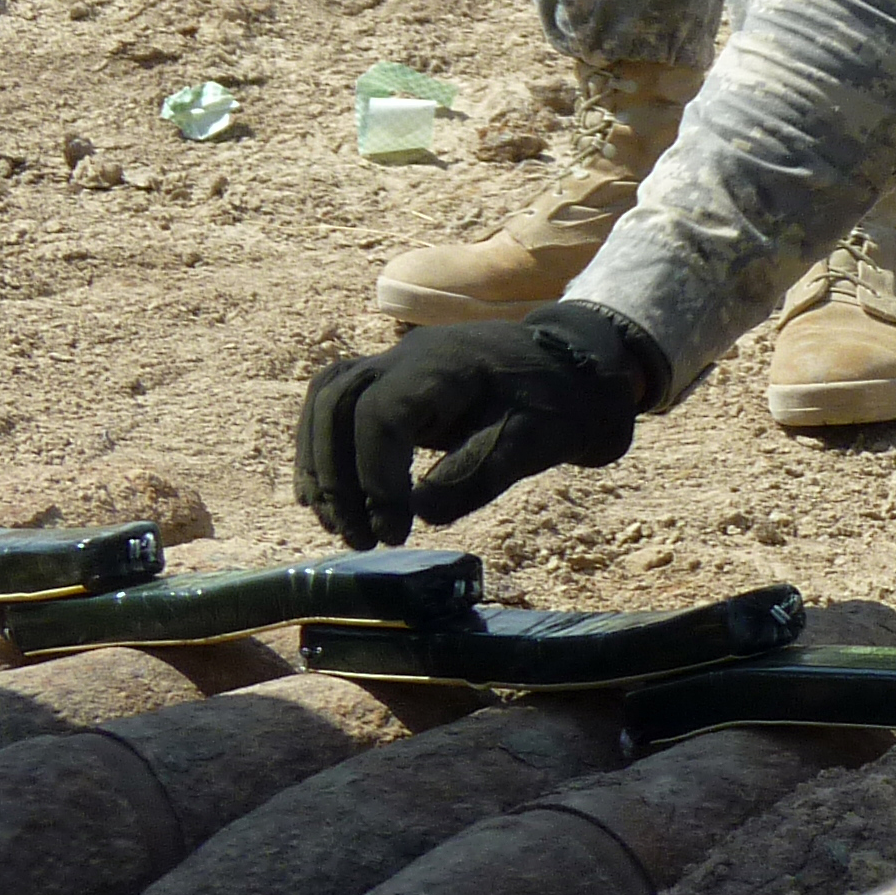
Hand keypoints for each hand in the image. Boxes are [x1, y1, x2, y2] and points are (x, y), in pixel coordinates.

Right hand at [294, 304, 660, 549]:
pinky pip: (337, 407)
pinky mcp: (392, 384)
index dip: (375, 477)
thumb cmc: (557, 405)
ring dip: (321, 464)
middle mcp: (407, 356)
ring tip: (338, 525)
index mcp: (445, 364)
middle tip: (360, 538)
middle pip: (337, 402)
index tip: (394, 531)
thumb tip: (420, 511)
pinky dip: (325, 451)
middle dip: (337, 475)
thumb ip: (478, 475)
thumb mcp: (533, 443)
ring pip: (326, 401)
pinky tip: (330, 499)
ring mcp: (395, 365)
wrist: (574, 372)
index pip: (381, 415)